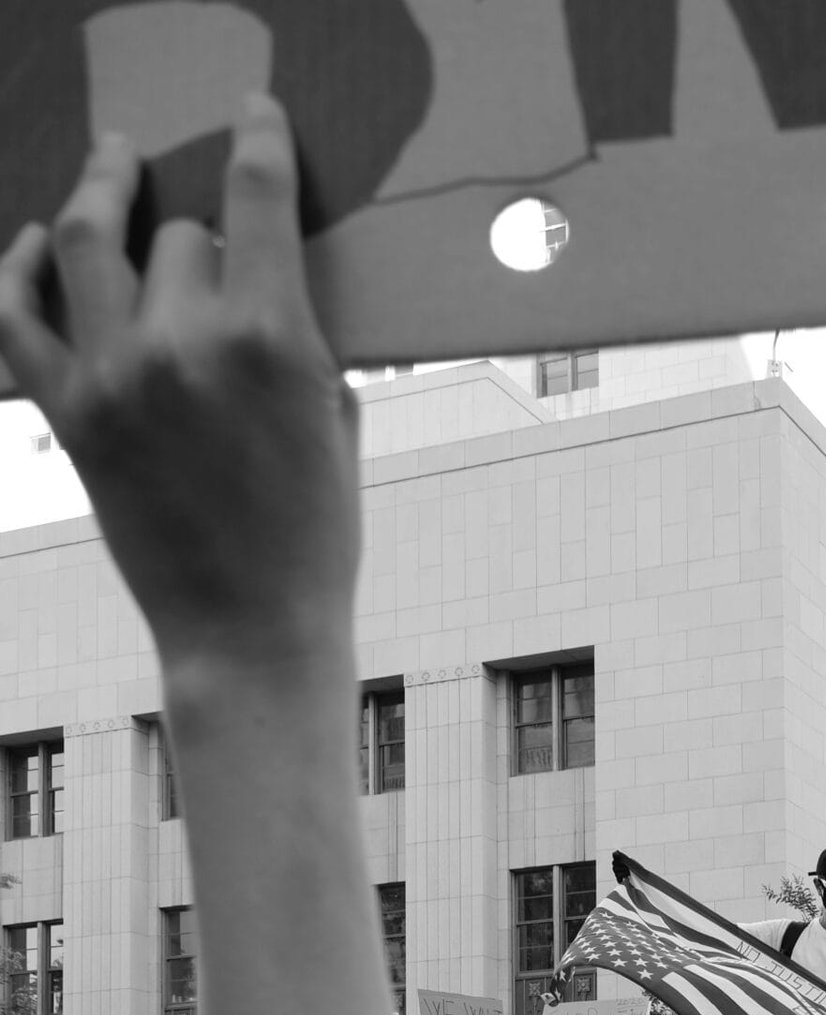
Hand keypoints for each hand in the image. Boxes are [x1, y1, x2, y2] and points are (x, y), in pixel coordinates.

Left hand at [0, 105, 358, 676]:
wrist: (247, 634)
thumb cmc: (311, 539)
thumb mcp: (335, 423)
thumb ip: (300, 339)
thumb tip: (267, 280)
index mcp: (271, 340)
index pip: (256, 196)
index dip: (257, 137)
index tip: (253, 112)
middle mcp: (186, 343)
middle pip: (182, 234)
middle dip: (199, 240)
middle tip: (211, 259)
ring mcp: (117, 375)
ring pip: (93, 242)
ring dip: (101, 196)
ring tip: (107, 171)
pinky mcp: (70, 412)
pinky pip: (17, 315)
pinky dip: (19, 269)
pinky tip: (35, 245)